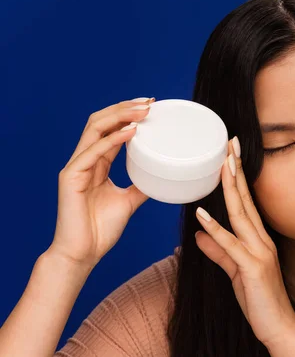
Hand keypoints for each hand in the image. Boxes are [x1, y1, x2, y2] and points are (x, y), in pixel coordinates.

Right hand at [49, 97, 154, 268]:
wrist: (83, 253)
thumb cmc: (101, 229)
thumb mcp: (129, 201)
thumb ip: (141, 185)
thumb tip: (161, 177)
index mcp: (96, 163)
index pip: (110, 129)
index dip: (128, 115)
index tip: (151, 107)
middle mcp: (85, 160)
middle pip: (101, 122)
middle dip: (125, 108)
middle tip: (149, 102)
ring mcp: (76, 166)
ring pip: (95, 129)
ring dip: (120, 116)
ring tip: (143, 110)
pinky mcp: (71, 177)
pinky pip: (93, 152)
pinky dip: (112, 139)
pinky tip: (131, 132)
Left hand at [194, 137, 294, 348]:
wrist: (280, 329)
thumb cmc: (261, 301)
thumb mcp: (236, 272)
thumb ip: (219, 252)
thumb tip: (199, 235)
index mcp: (259, 239)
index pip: (246, 201)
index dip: (238, 177)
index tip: (230, 154)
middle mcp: (262, 241)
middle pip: (245, 200)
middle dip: (236, 170)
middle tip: (229, 143)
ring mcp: (259, 253)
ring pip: (241, 215)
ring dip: (230, 189)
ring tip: (221, 164)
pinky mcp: (253, 269)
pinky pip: (231, 245)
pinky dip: (216, 229)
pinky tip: (202, 214)